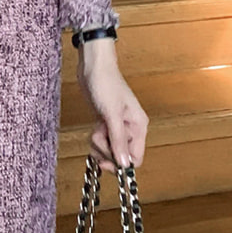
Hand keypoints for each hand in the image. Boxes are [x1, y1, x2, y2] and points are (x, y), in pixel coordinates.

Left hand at [76, 39, 147, 174]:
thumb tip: (124, 164)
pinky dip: (95, 138)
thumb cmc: (105, 84)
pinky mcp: (106, 125)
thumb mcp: (111, 114)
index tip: (105, 162)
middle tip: (98, 135)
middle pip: (119, 156)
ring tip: (96, 127)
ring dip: (98, 143)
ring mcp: (118, 128)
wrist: (93, 67)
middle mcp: (130, 129)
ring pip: (108, 150)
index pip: (135, 158)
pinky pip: (101, 142)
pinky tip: (94, 127)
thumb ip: (118, 140)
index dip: (120, 164)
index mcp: (139, 127)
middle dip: (105, 149)